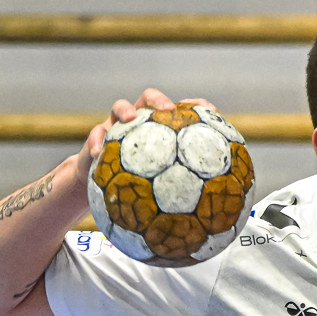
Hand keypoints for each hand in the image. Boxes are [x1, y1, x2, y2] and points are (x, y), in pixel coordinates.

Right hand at [75, 88, 219, 184]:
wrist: (104, 188)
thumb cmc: (140, 189)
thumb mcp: (163, 193)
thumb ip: (187, 196)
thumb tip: (221, 216)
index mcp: (161, 130)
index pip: (181, 111)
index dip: (195, 106)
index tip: (211, 109)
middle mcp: (141, 123)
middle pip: (151, 100)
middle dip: (160, 100)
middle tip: (169, 109)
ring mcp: (118, 127)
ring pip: (120, 107)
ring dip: (124, 110)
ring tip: (130, 119)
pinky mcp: (97, 137)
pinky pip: (95, 135)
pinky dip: (95, 142)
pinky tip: (95, 153)